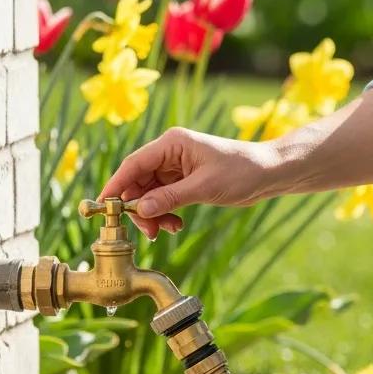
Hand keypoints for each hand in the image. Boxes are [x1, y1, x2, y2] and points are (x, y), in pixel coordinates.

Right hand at [97, 127, 280, 239]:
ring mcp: (177, 167)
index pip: (134, 164)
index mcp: (172, 143)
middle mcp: (170, 152)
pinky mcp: (185, 180)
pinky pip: (163, 198)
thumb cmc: (241, 171)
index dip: (116, 185)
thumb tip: (140, 210)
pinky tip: (175, 224)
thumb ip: (170, 198)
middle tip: (147, 230)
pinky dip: (164, 213)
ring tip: (166, 229)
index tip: (104, 206)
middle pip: (138, 180)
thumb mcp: (204, 187)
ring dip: (152, 213)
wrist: (268, 173)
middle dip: (138, 207)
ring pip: (149, 193)